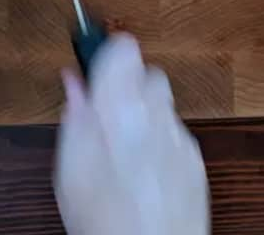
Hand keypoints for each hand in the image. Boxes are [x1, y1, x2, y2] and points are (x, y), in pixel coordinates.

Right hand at [55, 35, 209, 234]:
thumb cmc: (104, 218)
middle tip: (104, 116)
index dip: (108, 52)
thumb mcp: (68, 165)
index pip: (124, 46)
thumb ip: (74, 113)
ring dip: (145, 115)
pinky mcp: (195, 159)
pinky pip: (176, 134)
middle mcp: (156, 112)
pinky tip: (143, 172)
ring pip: (163, 104)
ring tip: (122, 152)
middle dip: (127, 87)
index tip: (96, 67)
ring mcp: (180, 135)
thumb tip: (73, 79)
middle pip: (147, 72)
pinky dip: (161, 142)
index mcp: (120, 105)